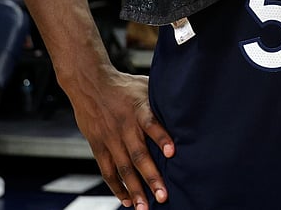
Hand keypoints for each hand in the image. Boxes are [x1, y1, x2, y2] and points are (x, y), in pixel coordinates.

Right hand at [66, 69, 173, 208]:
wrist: (90, 83)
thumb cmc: (125, 85)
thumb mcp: (147, 86)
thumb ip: (163, 101)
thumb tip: (190, 105)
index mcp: (139, 109)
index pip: (152, 124)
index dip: (162, 138)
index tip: (173, 152)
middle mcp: (125, 127)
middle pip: (138, 155)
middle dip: (151, 177)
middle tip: (163, 196)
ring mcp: (110, 138)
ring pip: (123, 168)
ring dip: (134, 189)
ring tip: (143, 207)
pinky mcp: (98, 146)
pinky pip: (108, 170)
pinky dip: (116, 187)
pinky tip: (126, 200)